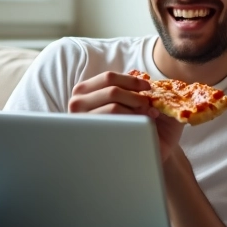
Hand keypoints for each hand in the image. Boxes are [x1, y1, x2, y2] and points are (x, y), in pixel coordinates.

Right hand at [68, 72, 182, 161]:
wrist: (134, 149)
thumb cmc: (131, 121)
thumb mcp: (127, 98)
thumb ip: (129, 87)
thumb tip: (141, 79)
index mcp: (84, 90)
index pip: (108, 78)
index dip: (131, 81)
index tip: (148, 87)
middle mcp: (77, 104)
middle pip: (112, 91)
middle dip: (135, 97)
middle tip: (149, 105)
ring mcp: (82, 122)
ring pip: (114, 108)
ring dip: (136, 110)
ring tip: (148, 117)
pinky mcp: (91, 138)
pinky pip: (116, 125)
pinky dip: (133, 123)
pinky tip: (142, 128)